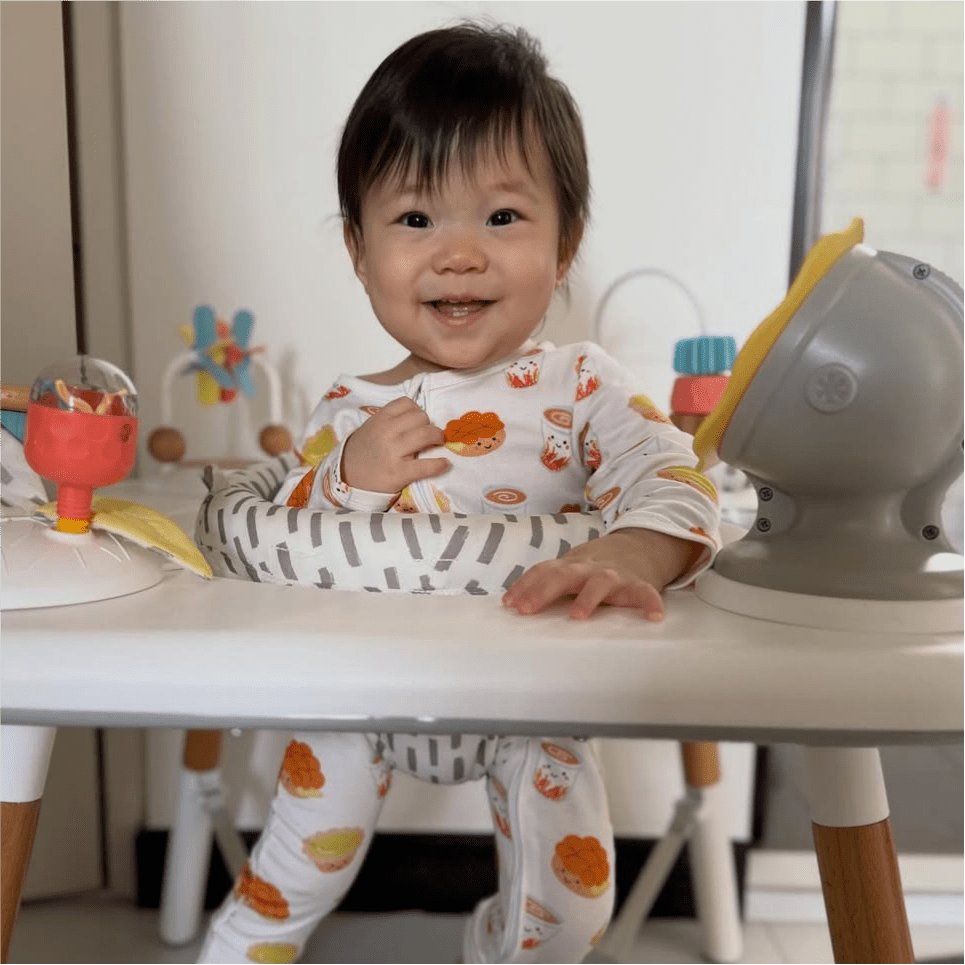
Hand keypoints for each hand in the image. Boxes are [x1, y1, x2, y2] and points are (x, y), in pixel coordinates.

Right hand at [341, 397, 449, 492]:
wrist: (347, 476)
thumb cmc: (364, 450)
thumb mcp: (372, 427)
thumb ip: (391, 419)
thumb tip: (420, 418)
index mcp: (379, 419)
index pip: (407, 403)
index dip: (417, 411)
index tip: (418, 421)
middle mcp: (386, 432)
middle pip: (421, 417)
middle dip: (428, 425)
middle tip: (429, 434)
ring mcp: (392, 452)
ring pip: (426, 434)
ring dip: (437, 438)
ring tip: (437, 443)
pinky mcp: (399, 473)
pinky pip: (425, 465)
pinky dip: (439, 464)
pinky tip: (444, 464)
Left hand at [502, 529, 700, 620]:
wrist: (639, 546)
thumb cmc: (595, 566)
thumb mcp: (570, 568)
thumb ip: (546, 581)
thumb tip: (509, 603)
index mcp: (570, 566)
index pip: (543, 572)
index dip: (525, 586)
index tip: (509, 604)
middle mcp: (589, 569)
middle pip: (563, 576)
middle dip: (543, 592)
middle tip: (526, 610)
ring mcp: (614, 576)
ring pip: (600, 584)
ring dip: (588, 598)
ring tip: (577, 615)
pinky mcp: (639, 585)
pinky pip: (646, 594)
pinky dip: (650, 603)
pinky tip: (654, 617)